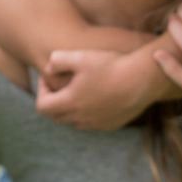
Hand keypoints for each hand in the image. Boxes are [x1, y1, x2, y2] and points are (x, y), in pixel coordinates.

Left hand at [36, 48, 156, 130]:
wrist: (141, 80)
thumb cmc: (110, 66)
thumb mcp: (80, 57)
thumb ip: (57, 60)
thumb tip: (48, 68)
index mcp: (70, 102)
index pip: (42, 107)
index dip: (41, 91)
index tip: (49, 78)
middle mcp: (80, 118)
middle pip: (55, 116)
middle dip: (53, 101)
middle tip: (59, 84)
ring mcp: (96, 124)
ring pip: (73, 121)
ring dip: (70, 108)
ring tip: (78, 89)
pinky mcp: (110, 125)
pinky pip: (91, 123)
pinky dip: (87, 113)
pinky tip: (96, 96)